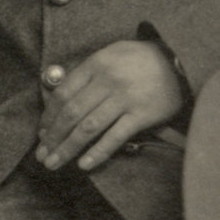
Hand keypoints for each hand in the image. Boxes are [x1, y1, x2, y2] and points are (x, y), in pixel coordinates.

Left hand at [36, 40, 184, 171]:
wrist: (178, 60)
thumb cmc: (139, 59)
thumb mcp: (110, 55)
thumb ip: (87, 74)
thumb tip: (59, 99)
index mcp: (96, 64)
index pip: (63, 94)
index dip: (48, 116)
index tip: (41, 133)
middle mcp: (107, 81)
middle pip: (71, 113)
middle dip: (53, 137)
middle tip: (41, 155)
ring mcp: (125, 98)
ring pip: (88, 128)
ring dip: (67, 148)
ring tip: (54, 163)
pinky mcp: (142, 114)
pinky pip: (115, 137)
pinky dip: (98, 152)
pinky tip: (84, 164)